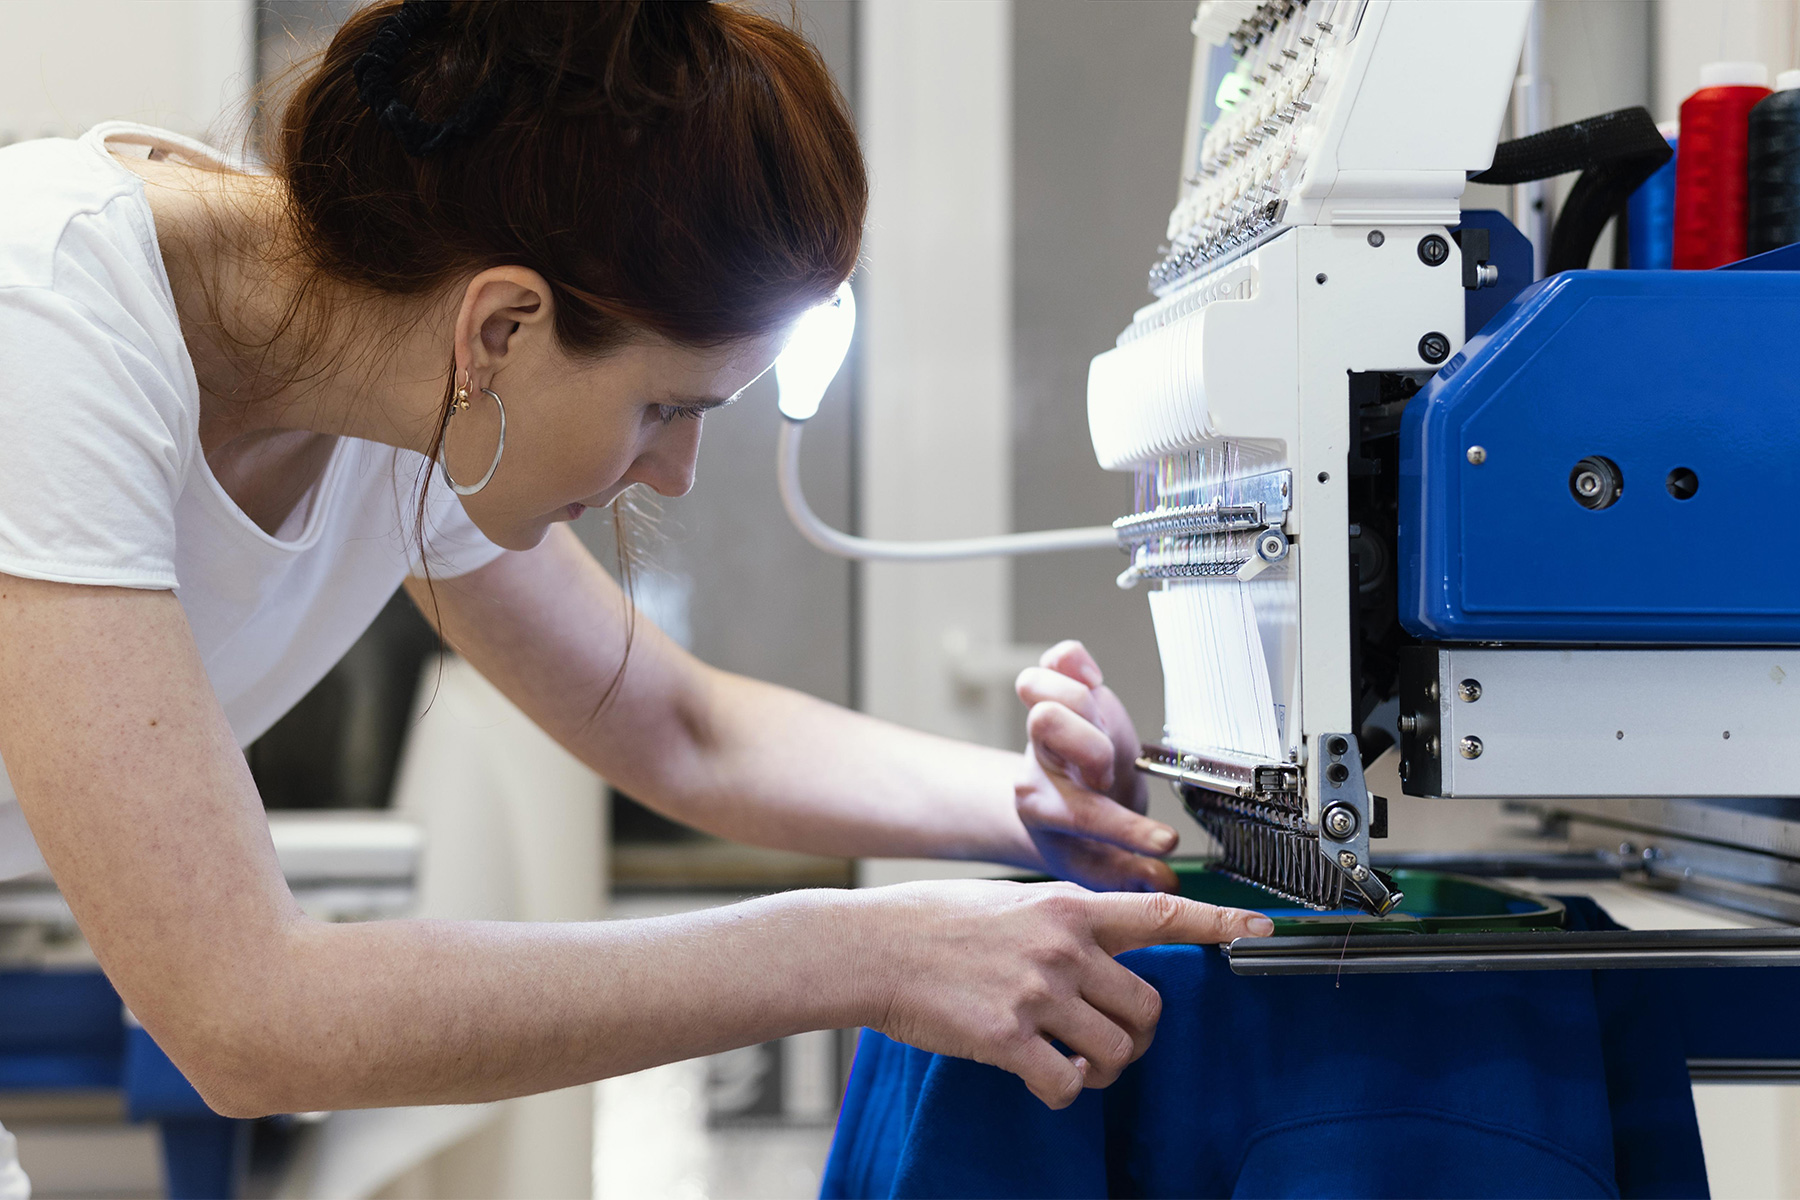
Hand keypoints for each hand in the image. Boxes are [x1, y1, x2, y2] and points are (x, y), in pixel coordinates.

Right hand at [860, 879, 1271, 1107]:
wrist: (871, 947)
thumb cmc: (933, 923)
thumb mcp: (1010, 901)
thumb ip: (1061, 923)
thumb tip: (1098, 955)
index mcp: (1067, 908)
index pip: (1160, 912)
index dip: (1218, 921)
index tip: (1260, 928)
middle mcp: (1063, 947)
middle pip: (1149, 1010)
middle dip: (1136, 1036)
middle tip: (1105, 1041)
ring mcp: (1037, 992)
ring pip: (1116, 1054)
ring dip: (1101, 1069)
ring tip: (1068, 1060)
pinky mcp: (1008, 1037)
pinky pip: (1066, 1084)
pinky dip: (1061, 1090)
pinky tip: (1037, 1074)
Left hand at [1015, 640, 1177, 891]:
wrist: (1060, 802)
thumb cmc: (1080, 833)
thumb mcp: (1099, 865)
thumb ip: (1130, 876)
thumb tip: (1163, 884)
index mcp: (1045, 808)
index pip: (1082, 814)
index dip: (1127, 831)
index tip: (1165, 843)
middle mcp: (1042, 762)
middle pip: (1047, 725)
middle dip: (1090, 746)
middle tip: (1111, 770)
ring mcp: (1048, 723)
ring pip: (1043, 690)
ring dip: (1081, 704)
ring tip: (1102, 727)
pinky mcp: (1061, 692)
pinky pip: (1055, 660)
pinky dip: (1073, 661)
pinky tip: (1092, 679)